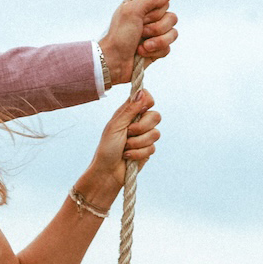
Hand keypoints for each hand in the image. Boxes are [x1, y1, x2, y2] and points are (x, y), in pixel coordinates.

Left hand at [76, 88, 159, 208]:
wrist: (107, 172)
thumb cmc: (106, 148)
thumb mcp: (115, 126)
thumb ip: (129, 110)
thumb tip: (141, 91)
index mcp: (128, 113)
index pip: (146, 97)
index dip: (147, 101)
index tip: (142, 109)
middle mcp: (138, 122)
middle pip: (156, 115)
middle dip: (142, 127)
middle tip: (128, 133)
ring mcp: (144, 136)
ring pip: (156, 133)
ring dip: (137, 142)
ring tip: (125, 147)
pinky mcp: (147, 150)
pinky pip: (152, 148)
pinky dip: (138, 153)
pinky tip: (127, 156)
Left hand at [98, 0, 175, 84]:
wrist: (113, 62)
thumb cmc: (119, 35)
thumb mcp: (132, 11)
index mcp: (142, 8)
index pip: (164, 4)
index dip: (155, 12)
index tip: (142, 18)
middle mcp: (149, 20)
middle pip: (172, 18)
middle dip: (156, 28)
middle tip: (140, 32)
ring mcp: (154, 36)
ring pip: (173, 33)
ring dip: (157, 41)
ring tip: (142, 46)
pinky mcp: (156, 50)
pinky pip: (168, 48)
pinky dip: (155, 52)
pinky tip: (142, 53)